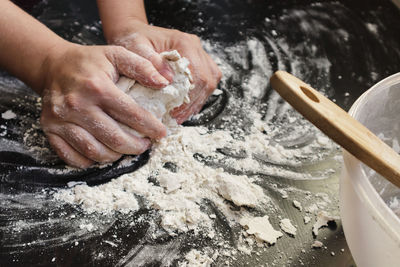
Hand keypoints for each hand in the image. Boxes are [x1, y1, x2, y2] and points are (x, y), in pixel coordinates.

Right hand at [39, 42, 166, 167]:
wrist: (53, 65)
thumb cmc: (90, 62)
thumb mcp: (117, 54)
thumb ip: (143, 66)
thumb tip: (164, 82)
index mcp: (97, 86)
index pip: (132, 114)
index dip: (151, 127)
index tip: (161, 133)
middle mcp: (77, 105)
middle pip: (114, 138)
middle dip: (136, 146)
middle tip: (145, 144)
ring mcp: (61, 119)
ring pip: (94, 151)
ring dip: (115, 156)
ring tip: (126, 149)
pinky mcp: (49, 129)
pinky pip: (71, 156)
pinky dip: (90, 161)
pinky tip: (103, 153)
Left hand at [108, 20, 221, 123]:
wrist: (133, 34)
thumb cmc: (133, 40)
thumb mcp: (135, 48)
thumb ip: (150, 63)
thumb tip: (167, 81)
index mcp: (184, 43)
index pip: (197, 74)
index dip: (188, 97)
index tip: (174, 112)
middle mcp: (195, 48)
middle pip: (207, 81)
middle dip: (192, 103)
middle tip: (176, 118)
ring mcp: (199, 55)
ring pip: (209, 84)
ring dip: (195, 103)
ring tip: (179, 116)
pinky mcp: (197, 64)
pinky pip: (205, 84)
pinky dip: (195, 99)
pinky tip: (182, 109)